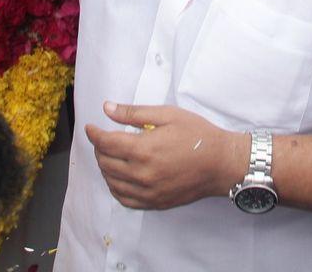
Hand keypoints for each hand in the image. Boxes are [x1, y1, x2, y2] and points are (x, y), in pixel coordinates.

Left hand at [85, 102, 245, 210]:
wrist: (221, 163)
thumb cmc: (197, 135)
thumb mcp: (167, 115)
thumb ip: (134, 113)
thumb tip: (107, 108)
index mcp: (143, 150)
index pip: (106, 143)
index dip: (94, 134)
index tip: (90, 127)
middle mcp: (141, 174)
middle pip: (106, 163)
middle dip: (100, 149)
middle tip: (104, 138)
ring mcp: (147, 191)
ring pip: (112, 182)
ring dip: (105, 168)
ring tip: (110, 156)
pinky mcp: (154, 202)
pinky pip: (125, 199)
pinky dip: (116, 188)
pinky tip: (119, 177)